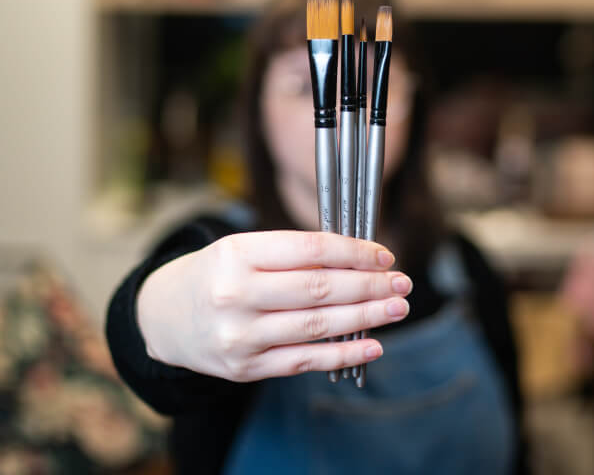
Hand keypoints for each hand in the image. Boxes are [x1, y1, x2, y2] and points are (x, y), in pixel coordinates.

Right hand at [136, 230, 410, 381]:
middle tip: (403, 283)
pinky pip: (305, 361)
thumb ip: (295, 254)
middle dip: (369, 286)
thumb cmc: (217, 274)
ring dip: (366, 318)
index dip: (354, 252)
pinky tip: (374, 344)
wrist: (165, 317)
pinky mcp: (245, 368)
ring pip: (317, 326)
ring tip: (397, 308)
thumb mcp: (244, 249)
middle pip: (319, 289)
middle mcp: (235, 295)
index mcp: (236, 254)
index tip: (385, 255)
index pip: (310, 250)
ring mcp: (239, 336)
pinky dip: (344, 354)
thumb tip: (362, 261)